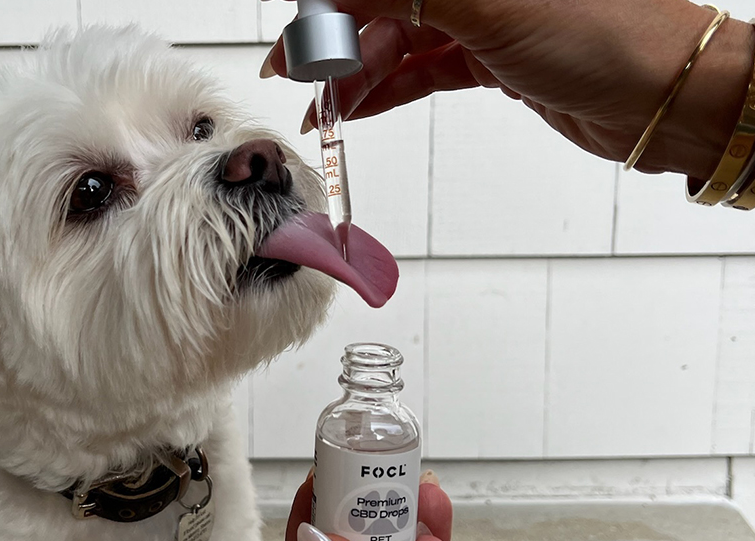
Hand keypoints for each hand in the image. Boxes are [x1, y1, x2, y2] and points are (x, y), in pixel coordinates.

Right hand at [262, 0, 754, 178]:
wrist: (665, 99)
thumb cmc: (609, 37)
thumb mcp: (488, 6)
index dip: (331, 1)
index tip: (299, 33)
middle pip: (383, 1)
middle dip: (334, 39)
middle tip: (298, 74)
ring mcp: (482, 16)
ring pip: (398, 38)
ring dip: (355, 73)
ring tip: (321, 106)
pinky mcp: (490, 57)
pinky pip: (421, 69)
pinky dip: (387, 89)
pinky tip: (356, 107)